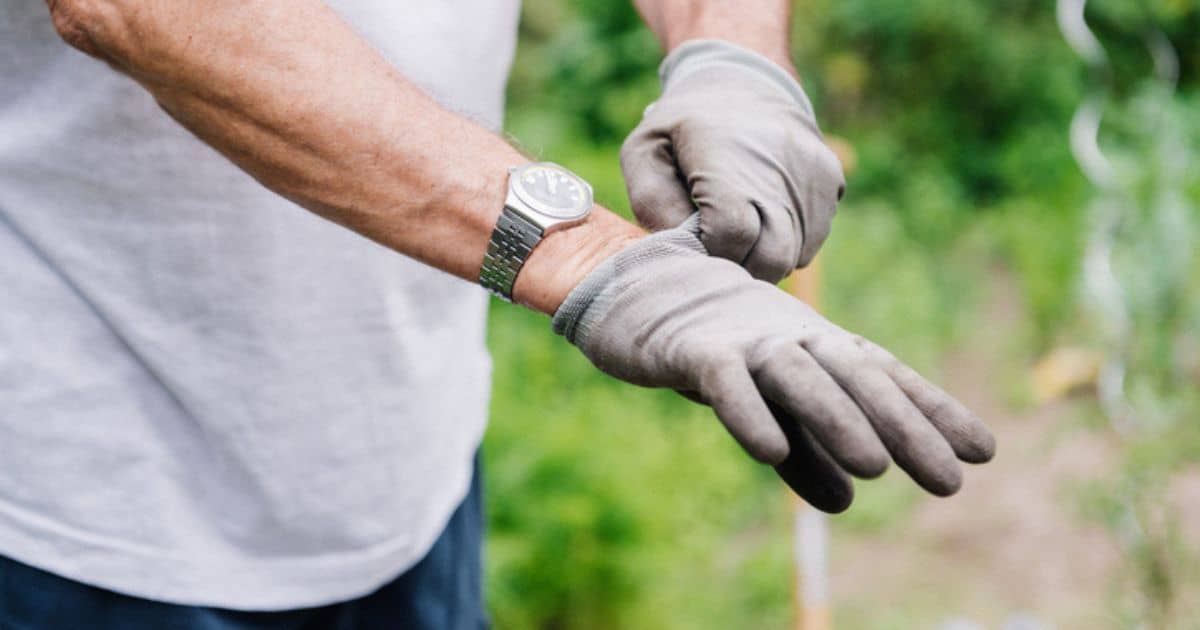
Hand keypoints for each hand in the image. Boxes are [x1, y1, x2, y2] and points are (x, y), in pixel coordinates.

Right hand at [553, 219, 994, 511]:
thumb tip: (844, 504)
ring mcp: (745, 340)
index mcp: (818, 346)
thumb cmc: (719, 348)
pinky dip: (747, 411)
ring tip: (875, 468)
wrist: (639, 288)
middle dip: (905, 427)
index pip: (885, 376)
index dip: (932, 410)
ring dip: (838, 420)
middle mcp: (793, 338)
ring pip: (800, 377)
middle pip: (856, 378)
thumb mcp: (768, 403)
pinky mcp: (694, 350)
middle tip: (947, 479)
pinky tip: (768, 453)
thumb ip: (804, 450)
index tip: (982, 451)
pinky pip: (724, 381)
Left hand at [621, 39, 844, 283]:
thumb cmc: (681, 127)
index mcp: (726, 156)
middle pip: (771, 258)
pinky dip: (786, 243)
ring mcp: (813, 175)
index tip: (697, 239)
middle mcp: (779, 166)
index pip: (732, 236)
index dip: (710, 252)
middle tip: (717, 247)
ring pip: (793, 257)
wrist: (742, 82)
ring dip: (762, 256)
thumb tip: (684, 250)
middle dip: (739, 266)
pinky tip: (763, 215)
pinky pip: (811, 242)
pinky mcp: (832, 182)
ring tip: (738, 226)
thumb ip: (653, 205)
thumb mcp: (645, 152)